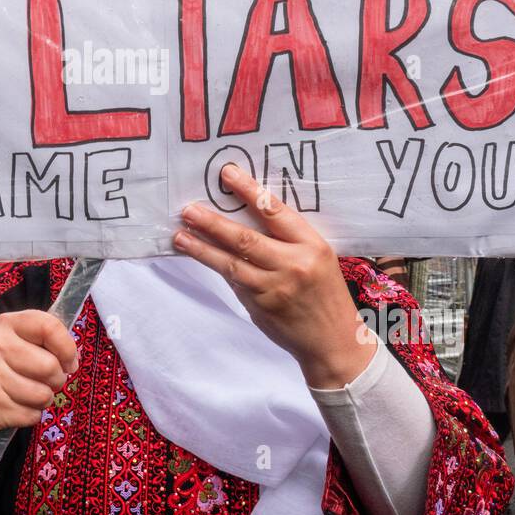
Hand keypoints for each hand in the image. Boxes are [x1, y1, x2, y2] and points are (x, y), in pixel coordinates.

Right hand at [0, 310, 77, 452]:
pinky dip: (30, 416)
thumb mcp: (17, 344)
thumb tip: (73, 360)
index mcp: (7, 324)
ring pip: (43, 394)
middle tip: (43, 382)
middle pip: (51, 366)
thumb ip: (45, 341)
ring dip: (42, 400)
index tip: (69, 362)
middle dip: (56, 381)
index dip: (67, 348)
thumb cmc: (1, 371)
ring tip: (25, 395)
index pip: (49, 326)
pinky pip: (32, 415)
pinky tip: (14, 408)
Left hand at [173, 163, 375, 389]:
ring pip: (231, 263)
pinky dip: (216, 267)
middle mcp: (293, 264)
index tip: (227, 174)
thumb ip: (289, 239)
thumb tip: (246, 215)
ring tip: (180, 235)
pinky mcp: (260, 306)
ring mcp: (274, 288)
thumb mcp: (319, 257)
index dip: (249, 191)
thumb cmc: (325, 292)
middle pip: (246, 238)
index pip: (275, 211)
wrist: (334, 340)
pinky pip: (234, 281)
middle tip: (189, 210)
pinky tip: (199, 255)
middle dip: (213, 223)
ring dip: (202, 248)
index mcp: (312, 245)